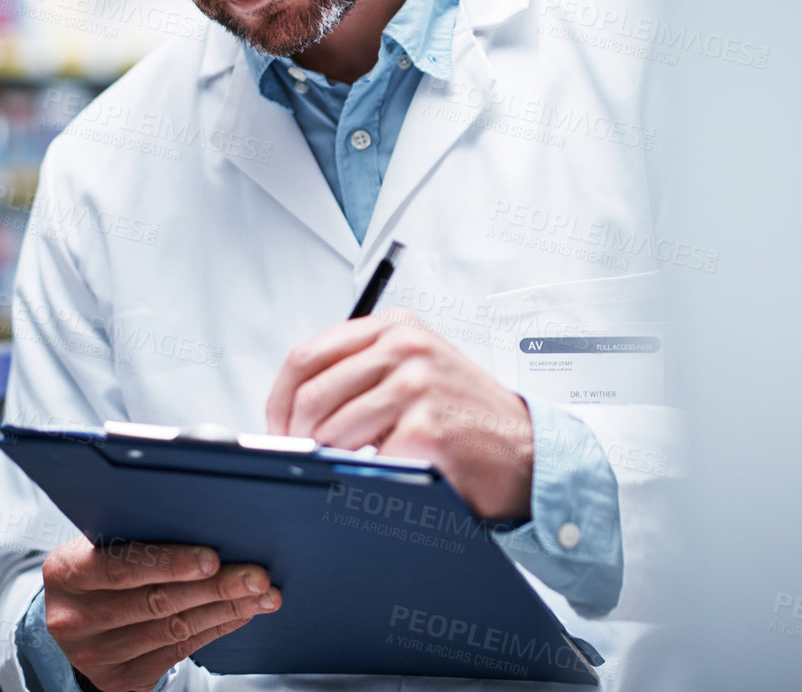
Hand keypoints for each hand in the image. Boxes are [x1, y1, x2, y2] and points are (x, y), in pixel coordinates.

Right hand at [40, 536, 281, 691]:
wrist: (73, 619)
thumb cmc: (99, 568)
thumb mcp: (102, 545)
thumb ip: (139, 534)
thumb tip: (209, 520)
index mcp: (68, 572)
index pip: (122, 567)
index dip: (170, 563)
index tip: (212, 558)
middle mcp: (76, 618)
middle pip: (157, 601)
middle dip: (216, 587)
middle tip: (257, 576)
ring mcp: (97, 654)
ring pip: (175, 628)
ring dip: (226, 609)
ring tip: (262, 595)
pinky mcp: (120, 679)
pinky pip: (179, 650)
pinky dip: (215, 628)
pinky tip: (240, 613)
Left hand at [265, 309, 534, 520]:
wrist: (523, 450)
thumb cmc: (466, 414)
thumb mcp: (415, 369)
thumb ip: (362, 371)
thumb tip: (292, 406)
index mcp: (397, 327)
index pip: (307, 355)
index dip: (280, 397)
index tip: (277, 424)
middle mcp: (406, 347)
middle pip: (312, 393)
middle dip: (296, 433)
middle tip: (301, 453)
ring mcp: (417, 384)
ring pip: (332, 429)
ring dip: (331, 457)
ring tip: (354, 462)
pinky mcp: (425, 427)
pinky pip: (366, 459)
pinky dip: (367, 474)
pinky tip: (389, 470)